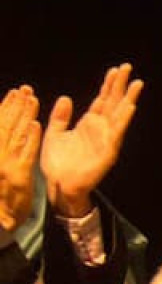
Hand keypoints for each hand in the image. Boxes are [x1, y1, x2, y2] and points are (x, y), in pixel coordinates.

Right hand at [0, 86, 42, 232]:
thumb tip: (10, 125)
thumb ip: (3, 145)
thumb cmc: (0, 194)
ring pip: (15, 134)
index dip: (6, 107)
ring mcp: (5, 164)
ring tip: (32, 99)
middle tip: (26, 90)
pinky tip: (37, 125)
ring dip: (24, 115)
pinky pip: (25, 153)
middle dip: (16, 106)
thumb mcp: (0, 167)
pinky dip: (30, 138)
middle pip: (6, 125)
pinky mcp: (17, 174)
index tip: (14, 93)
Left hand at [39, 63, 142, 216]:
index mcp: (89, 123)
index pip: (102, 99)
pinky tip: (129, 107)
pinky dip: (123, 120)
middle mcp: (100, 128)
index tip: (115, 70)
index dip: (108, 85)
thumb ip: (60, 117)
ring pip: (120, 114)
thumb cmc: (57, 162)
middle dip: (120, 85)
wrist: (60, 184)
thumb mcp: (54, 133)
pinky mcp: (108, 151)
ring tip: (137, 83)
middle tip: (128, 67)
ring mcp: (106, 139)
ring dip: (128, 99)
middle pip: (113, 102)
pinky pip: (117, 133)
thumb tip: (66, 98)